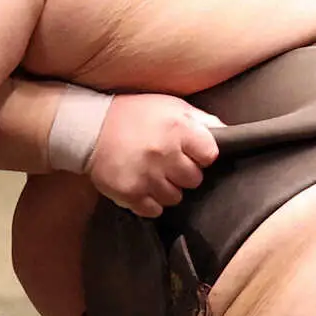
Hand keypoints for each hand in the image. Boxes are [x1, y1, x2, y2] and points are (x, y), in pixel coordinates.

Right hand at [88, 95, 221, 217]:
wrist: (88, 127)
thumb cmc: (132, 114)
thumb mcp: (168, 105)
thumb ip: (199, 119)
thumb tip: (227, 133)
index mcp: (177, 128)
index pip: (210, 155)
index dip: (201, 154)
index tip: (190, 151)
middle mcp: (164, 153)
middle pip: (194, 179)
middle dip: (183, 172)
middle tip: (166, 161)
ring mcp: (147, 175)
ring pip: (175, 197)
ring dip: (166, 188)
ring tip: (151, 172)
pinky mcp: (130, 193)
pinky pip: (154, 210)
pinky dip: (149, 201)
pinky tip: (140, 183)